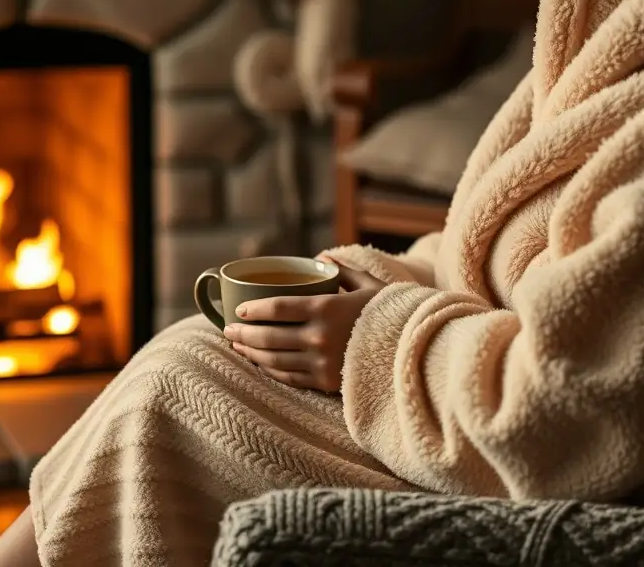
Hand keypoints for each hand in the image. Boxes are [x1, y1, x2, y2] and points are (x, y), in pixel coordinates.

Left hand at [223, 265, 384, 391]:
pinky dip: (270, 371)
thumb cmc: (393, 314)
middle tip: (228, 329)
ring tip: (237, 345)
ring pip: (274, 360)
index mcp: (326, 308)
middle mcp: (319, 337)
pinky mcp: (327, 383)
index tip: (238, 309)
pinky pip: (290, 378)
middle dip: (243, 333)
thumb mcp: (370, 285)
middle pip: (269, 336)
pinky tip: (260, 364)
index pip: (277, 308)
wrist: (415, 352)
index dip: (253, 310)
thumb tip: (321, 260)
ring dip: (251, 353)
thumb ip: (343, 272)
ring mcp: (321, 363)